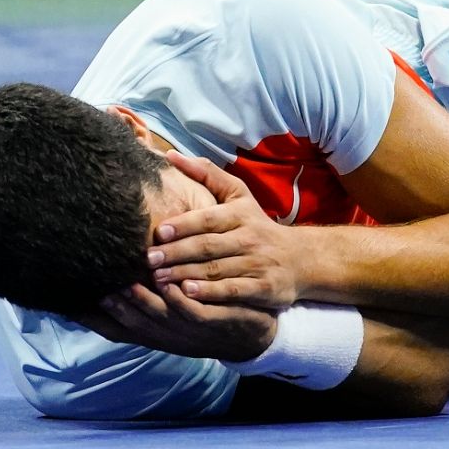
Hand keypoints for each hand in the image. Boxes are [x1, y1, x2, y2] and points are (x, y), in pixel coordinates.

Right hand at [78, 282, 278, 363]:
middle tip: (92, 288)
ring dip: (142, 304)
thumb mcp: (173, 311)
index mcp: (155, 332)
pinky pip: (195, 312)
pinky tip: (173, 284)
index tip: (63, 303)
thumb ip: (146, 294)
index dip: (89, 318)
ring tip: (124, 286)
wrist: (256, 334)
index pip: (115, 328)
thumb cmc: (208, 315)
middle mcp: (168, 335)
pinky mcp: (215, 321)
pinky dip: (182, 301)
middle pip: (133, 323)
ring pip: (161, 319)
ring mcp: (190, 331)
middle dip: (112, 308)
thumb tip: (115, 273)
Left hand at [149, 150, 306, 310]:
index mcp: (240, 214)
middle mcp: (249, 238)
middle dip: (177, 253)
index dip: (184, 225)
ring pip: (217, 269)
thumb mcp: (238, 195)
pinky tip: (188, 293)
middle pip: (208, 246)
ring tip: (158, 279)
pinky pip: (233, 290)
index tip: (158, 232)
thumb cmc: (257, 225)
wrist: (299, 258)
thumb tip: (169, 155)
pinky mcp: (263, 288)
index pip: (209, 218)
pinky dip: (210, 293)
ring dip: (185, 274)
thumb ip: (206, 174)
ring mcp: (257, 264)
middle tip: (149, 259)